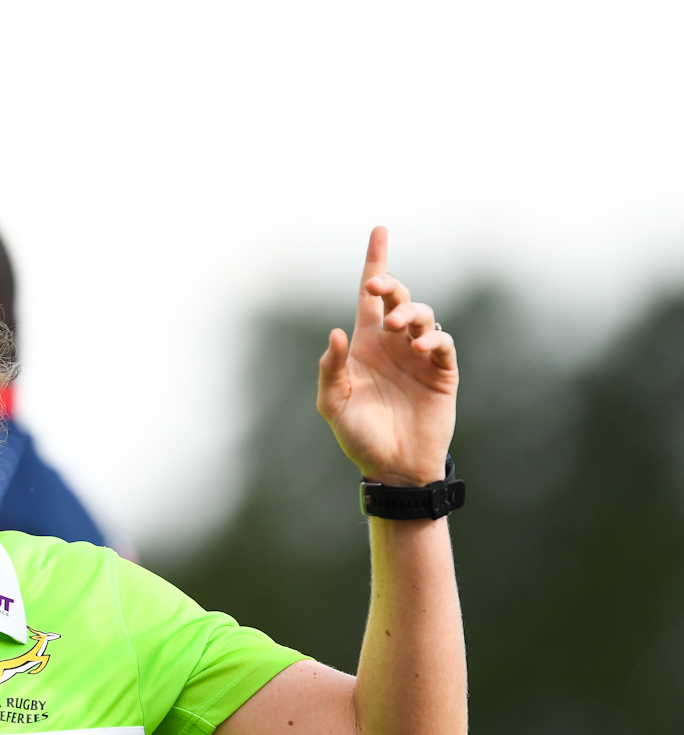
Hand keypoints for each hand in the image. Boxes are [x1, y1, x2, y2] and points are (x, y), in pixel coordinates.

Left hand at [317, 227, 457, 485]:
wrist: (392, 466)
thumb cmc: (359, 434)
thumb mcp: (333, 404)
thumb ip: (331, 370)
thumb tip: (336, 332)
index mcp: (365, 344)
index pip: (369, 296)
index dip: (375, 263)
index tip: (379, 230)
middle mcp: (393, 344)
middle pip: (397, 298)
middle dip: (390, 285)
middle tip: (378, 289)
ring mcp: (419, 355)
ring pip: (422, 315)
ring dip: (410, 313)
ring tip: (399, 328)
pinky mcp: (441, 372)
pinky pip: (442, 344)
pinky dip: (433, 339)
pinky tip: (421, 347)